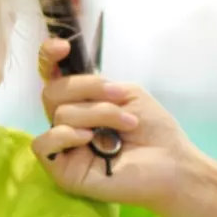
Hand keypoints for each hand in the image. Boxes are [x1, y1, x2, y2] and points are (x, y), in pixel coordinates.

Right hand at [32, 39, 200, 211]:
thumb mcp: (126, 93)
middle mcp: (66, 121)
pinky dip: (64, 136)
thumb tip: (67, 88)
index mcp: (79, 101)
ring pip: (59, 114)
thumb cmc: (153, 129)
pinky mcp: (61, 170)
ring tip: (125, 126)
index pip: (50, 75)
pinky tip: (88, 139)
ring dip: (96, 114)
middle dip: (87, 89)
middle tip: (119, 98)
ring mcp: (62, 145)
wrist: (172, 163)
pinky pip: (43, 144)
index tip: (63, 47)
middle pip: (51, 92)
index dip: (48, 56)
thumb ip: (94, 85)